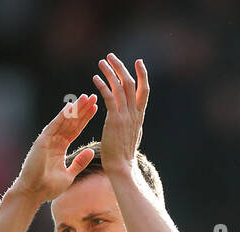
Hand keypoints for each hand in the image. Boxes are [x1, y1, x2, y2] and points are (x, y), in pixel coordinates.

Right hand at [11, 95, 98, 202]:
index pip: (75, 130)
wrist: (34, 193)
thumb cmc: (49, 187)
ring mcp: (47, 140)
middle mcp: (54, 141)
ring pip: (64, 121)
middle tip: (93, 97)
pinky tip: (71, 107)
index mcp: (60, 148)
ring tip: (86, 98)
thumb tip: (91, 152)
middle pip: (71, 122)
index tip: (95, 108)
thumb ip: (80, 163)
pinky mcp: (42, 141)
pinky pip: (54, 126)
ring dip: (75, 109)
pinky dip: (62, 116)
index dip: (85, 119)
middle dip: (82, 110)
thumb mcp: (70, 174)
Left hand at [92, 53, 149, 175]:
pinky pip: (109, 97)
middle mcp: (134, 113)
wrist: (121, 166)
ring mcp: (125, 116)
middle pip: (131, 83)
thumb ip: (132, 121)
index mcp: (139, 116)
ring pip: (120, 87)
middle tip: (111, 56)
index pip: (144, 90)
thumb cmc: (123, 154)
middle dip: (122, 67)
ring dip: (110, 72)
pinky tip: (95, 78)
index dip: (142, 75)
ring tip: (101, 62)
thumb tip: (134, 115)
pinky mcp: (114, 120)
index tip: (139, 62)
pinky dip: (103, 85)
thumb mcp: (132, 134)